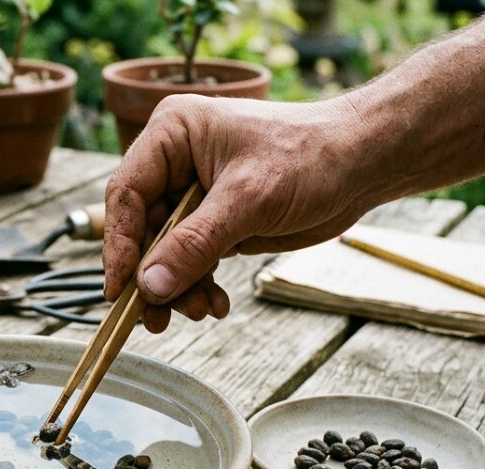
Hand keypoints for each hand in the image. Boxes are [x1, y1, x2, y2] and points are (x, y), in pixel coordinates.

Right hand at [103, 94, 377, 331]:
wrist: (364, 162)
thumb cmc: (311, 156)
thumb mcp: (249, 200)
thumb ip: (195, 244)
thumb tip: (149, 287)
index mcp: (172, 134)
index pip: (126, 193)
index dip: (119, 244)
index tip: (120, 288)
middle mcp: (175, 161)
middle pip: (142, 228)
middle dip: (152, 275)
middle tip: (156, 318)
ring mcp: (195, 192)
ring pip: (164, 251)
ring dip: (177, 287)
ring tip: (199, 311)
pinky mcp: (216, 219)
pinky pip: (191, 259)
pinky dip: (199, 284)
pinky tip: (215, 303)